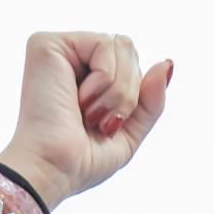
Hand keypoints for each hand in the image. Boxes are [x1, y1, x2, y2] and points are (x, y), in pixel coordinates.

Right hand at [0, 32, 170, 210]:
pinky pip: (105, 44)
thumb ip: (151, 100)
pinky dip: (104, 79)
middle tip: (100, 122)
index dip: (132, 97)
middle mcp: (70, 60)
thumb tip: (167, 63)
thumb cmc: (81, 161)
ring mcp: (58, 51)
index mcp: (85, 78)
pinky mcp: (46, 44)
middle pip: (129, 50)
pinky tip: (80, 100)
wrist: (52, 169)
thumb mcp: (130, 133)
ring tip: (89, 113)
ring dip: (117, 90)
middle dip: (128, 92)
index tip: (106, 127)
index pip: (131, 65)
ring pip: (122, 45)